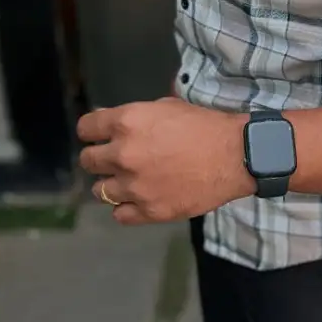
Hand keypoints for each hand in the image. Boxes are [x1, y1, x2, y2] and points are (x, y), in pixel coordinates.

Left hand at [77, 98, 250, 224]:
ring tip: (130, 181)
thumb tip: (113, 124)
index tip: (98, 136)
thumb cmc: (204, 125)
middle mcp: (123, 154)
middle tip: (116, 159)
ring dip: (112, 184)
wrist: (235, 155)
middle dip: (99, 158)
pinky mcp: (148, 211)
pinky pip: (119, 214)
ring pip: (100, 191)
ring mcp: (134, 186)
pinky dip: (126, 207)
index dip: (92, 131)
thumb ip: (135, 117)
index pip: (86, 128)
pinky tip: (139, 199)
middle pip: (88, 161)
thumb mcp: (167, 107)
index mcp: (127, 122)